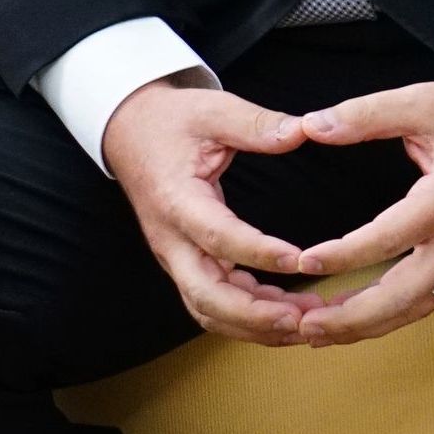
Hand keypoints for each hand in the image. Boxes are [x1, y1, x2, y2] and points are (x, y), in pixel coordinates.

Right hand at [103, 76, 318, 343]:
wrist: (129, 133)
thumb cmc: (172, 121)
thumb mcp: (212, 110)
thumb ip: (257, 124)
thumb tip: (305, 130)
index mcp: (176, 201)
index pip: (217, 236)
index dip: (257, 252)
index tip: (300, 259)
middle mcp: (170, 240)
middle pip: (205, 296)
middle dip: (254, 314)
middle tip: (303, 318)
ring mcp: (175, 257)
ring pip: (208, 310)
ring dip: (253, 324)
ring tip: (305, 323)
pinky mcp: (185, 263)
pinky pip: (211, 303)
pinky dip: (246, 315)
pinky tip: (287, 313)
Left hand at [281, 71, 433, 345]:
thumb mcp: (425, 101)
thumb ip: (366, 115)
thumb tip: (310, 126)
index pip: (387, 239)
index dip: (342, 255)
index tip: (302, 262)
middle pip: (401, 298)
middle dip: (349, 318)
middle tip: (302, 326)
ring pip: (415, 308)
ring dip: (366, 326)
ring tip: (319, 333)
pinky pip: (428, 299)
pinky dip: (391, 315)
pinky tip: (358, 318)